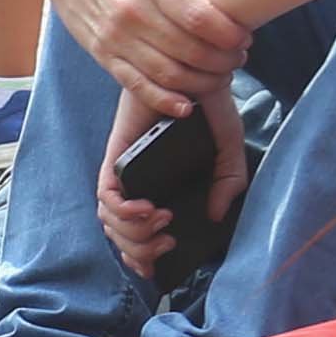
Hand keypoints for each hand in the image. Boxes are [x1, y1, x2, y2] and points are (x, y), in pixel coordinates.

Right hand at [47, 0, 249, 117]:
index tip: (244, 37)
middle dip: (224, 61)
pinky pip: (138, 86)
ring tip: (220, 76)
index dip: (230, 35)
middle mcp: (133, 12)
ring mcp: (116, 38)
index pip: (201, 19)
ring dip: (203, 83)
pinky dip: (166, 102)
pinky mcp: (104, 56)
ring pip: (169, 74)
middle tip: (238, 58)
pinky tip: (187, 105)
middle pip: (190, 51)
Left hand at [94, 93, 248, 279]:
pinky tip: (147, 208)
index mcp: (161, 189)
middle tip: (167, 241)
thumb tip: (214, 215)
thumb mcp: (228, 148)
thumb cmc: (207, 106)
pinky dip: (124, 211)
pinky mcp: (115, 158)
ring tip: (162, 220)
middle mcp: (138, 185)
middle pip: (121, 237)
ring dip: (135, 235)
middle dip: (141, 251)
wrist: (191, 71)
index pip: (138, 235)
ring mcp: (124, 173)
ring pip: (110, 222)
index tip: (161, 265)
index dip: (142, 259)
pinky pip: (106, 196)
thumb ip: (229, 181)